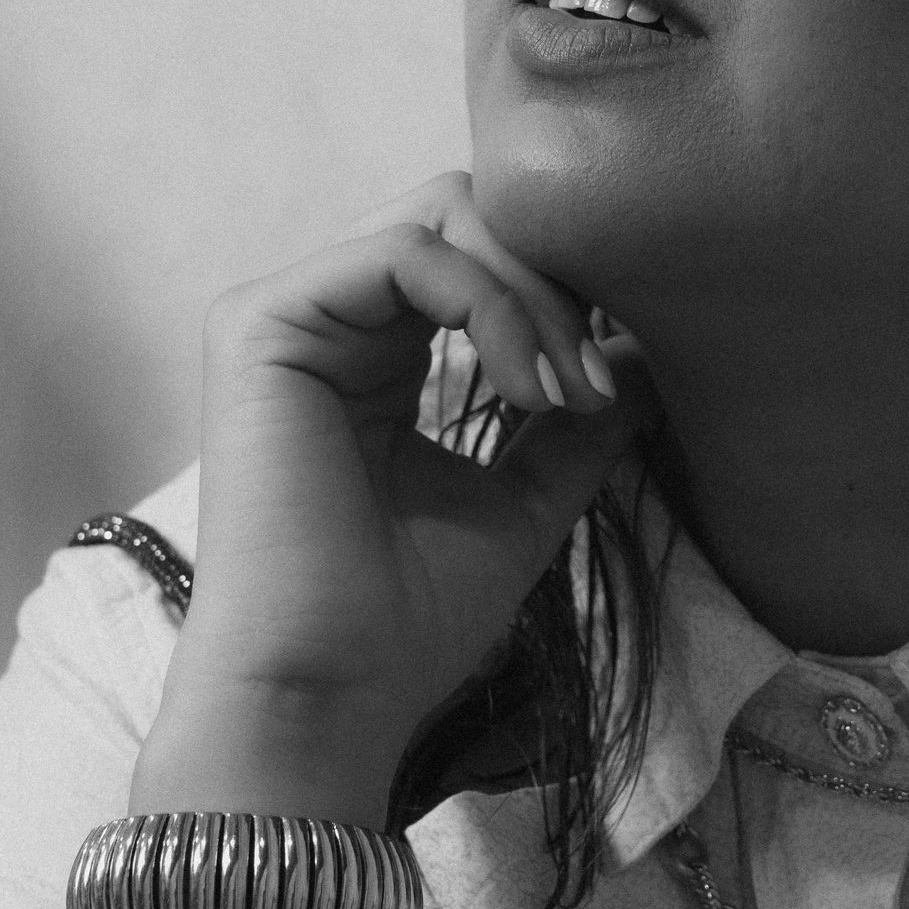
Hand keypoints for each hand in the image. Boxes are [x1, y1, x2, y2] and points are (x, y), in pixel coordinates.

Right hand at [138, 173, 643, 825]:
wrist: (326, 697)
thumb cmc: (407, 622)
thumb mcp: (523, 503)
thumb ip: (573, 426)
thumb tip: (645, 356)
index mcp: (369, 352)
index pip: (478, 252)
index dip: (559, 290)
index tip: (610, 386)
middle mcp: (322, 319)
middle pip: (463, 212)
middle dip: (553, 281)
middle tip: (593, 385)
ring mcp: (286, 315)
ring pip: (443, 217)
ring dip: (534, 299)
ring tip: (566, 397)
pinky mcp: (263, 324)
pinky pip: (406, 254)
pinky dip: (492, 309)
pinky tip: (527, 393)